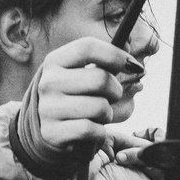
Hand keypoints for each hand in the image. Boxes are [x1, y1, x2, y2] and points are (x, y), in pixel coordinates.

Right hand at [28, 38, 145, 158]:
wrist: (46, 129)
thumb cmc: (74, 96)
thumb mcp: (79, 73)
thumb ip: (103, 64)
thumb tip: (133, 63)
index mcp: (55, 61)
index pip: (87, 47)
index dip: (115, 54)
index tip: (132, 65)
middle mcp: (49, 82)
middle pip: (101, 79)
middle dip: (116, 90)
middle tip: (112, 96)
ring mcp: (48, 108)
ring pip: (100, 107)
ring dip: (107, 114)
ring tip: (97, 115)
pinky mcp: (53, 132)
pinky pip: (93, 130)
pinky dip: (100, 132)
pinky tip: (91, 129)